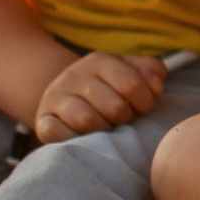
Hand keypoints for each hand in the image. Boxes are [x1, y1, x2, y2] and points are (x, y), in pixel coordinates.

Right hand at [33, 52, 165, 142]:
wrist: (63, 93)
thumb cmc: (107, 86)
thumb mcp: (129, 69)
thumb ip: (151, 70)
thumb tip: (157, 87)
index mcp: (99, 61)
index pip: (132, 85)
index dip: (144, 102)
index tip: (141, 107)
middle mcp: (74, 76)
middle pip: (114, 107)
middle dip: (125, 118)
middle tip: (122, 119)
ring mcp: (56, 98)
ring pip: (87, 121)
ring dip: (103, 130)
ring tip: (105, 127)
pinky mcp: (43, 120)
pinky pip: (57, 133)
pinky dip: (74, 139)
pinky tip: (84, 136)